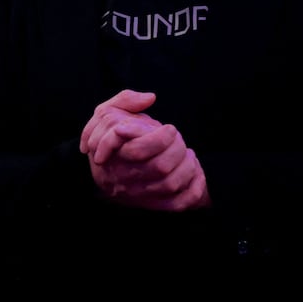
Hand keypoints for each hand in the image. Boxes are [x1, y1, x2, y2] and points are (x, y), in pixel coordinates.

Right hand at [80, 90, 209, 210]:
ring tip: (188, 154)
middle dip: (177, 149)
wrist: (105, 169)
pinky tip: (197, 173)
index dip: (160, 138)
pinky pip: (177, 204)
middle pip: (160, 167)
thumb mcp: (109, 112)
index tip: (169, 128)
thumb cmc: (112, 136)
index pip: (139, 151)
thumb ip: (126, 100)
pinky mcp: (151, 204)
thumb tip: (150, 98)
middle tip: (179, 140)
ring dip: (187, 166)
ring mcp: (137, 194)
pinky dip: (193, 190)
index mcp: (113, 155)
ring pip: (170, 184)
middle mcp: (123, 178)